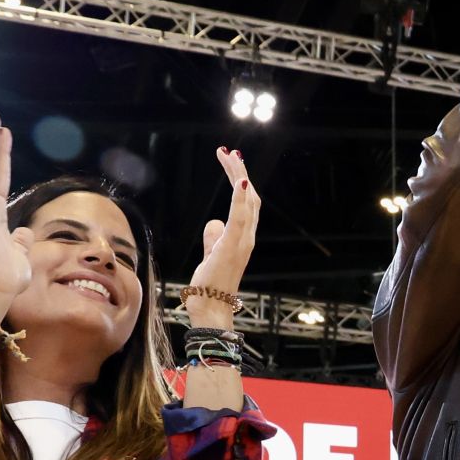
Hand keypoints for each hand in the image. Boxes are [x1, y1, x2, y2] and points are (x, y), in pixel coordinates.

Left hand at [188, 148, 260, 327]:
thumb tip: (213, 222)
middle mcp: (247, 236)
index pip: (245, 203)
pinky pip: (240, 217)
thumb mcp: (211, 255)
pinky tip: (240, 179)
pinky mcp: (234, 245)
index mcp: (242, 237)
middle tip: (228, 151)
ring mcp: (243, 241)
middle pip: (249, 196)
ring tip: (231, 156)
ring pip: (246, 201)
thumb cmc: (211, 285)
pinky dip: (241, 197)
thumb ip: (213, 238)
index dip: (240, 181)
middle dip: (239, 171)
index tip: (229, 161)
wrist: (211, 308)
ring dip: (239, 175)